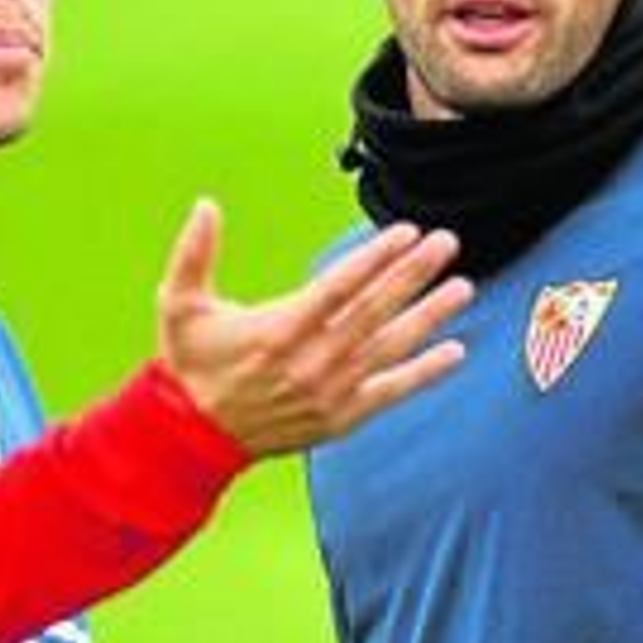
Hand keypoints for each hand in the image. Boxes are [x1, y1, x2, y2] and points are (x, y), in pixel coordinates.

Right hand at [157, 200, 472, 454]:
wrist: (193, 438)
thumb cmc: (191, 362)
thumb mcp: (179, 304)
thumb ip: (193, 253)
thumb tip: (205, 204)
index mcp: (277, 329)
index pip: (339, 286)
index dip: (375, 258)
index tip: (407, 232)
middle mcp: (310, 361)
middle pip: (373, 310)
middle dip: (413, 274)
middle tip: (447, 242)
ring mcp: (330, 391)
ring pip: (389, 347)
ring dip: (429, 316)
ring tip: (462, 288)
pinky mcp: (340, 417)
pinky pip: (390, 392)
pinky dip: (424, 373)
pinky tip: (455, 352)